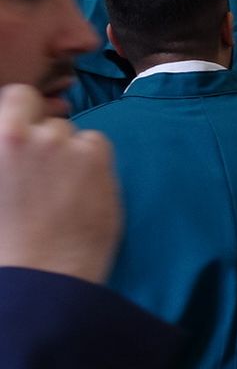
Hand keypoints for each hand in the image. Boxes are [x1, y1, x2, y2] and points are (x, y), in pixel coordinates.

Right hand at [0, 85, 121, 282]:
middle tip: (48, 173)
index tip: (29, 131)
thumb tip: (17, 136)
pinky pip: (96, 143)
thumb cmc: (8, 241)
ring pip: (71, 132)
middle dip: (48, 138)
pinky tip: (82, 190)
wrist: (40, 272)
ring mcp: (57, 141)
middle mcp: (19, 134)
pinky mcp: (91, 154)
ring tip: (62, 191)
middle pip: (46, 118)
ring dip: (70, 153)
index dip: (25, 111)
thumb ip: (6, 155)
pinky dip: (93, 161)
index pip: (17, 96)